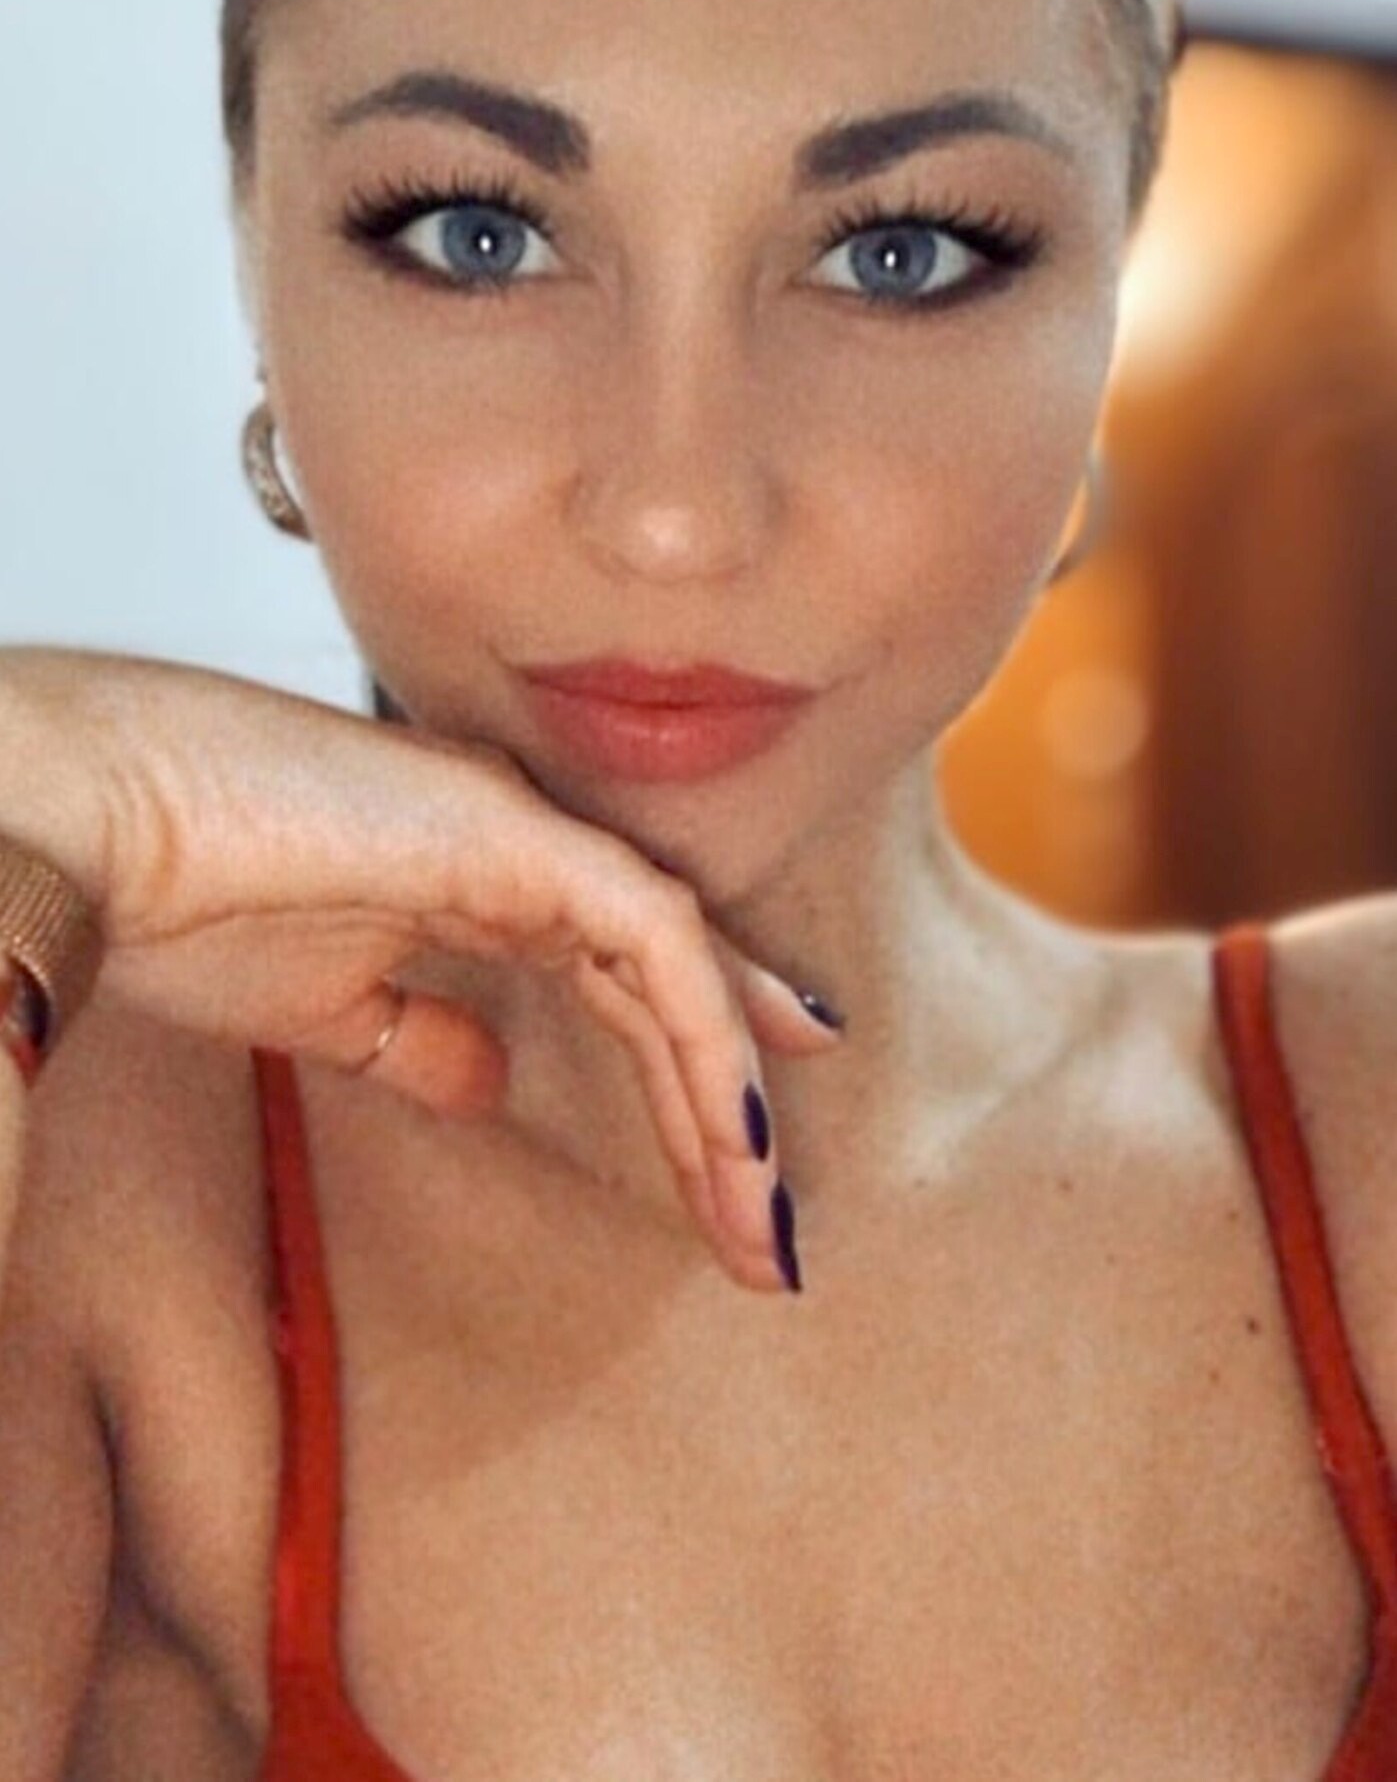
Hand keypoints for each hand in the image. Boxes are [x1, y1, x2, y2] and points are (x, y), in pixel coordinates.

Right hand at [0, 649, 839, 1291]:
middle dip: (726, 1114)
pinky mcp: (512, 833)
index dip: (696, 1064)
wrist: (97, 823)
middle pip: (668, 985)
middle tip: (766, 1238)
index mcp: (482, 879)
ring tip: (761, 1217)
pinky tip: (733, 1128)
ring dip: (728, 1098)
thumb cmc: (182, 900)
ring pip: (679, 966)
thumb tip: (486, 1083)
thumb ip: (415, 1037)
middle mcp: (524, 848)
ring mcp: (524, 831)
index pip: (626, 976)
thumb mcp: (324, 1004)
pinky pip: (650, 937)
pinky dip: (703, 1030)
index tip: (744, 1161)